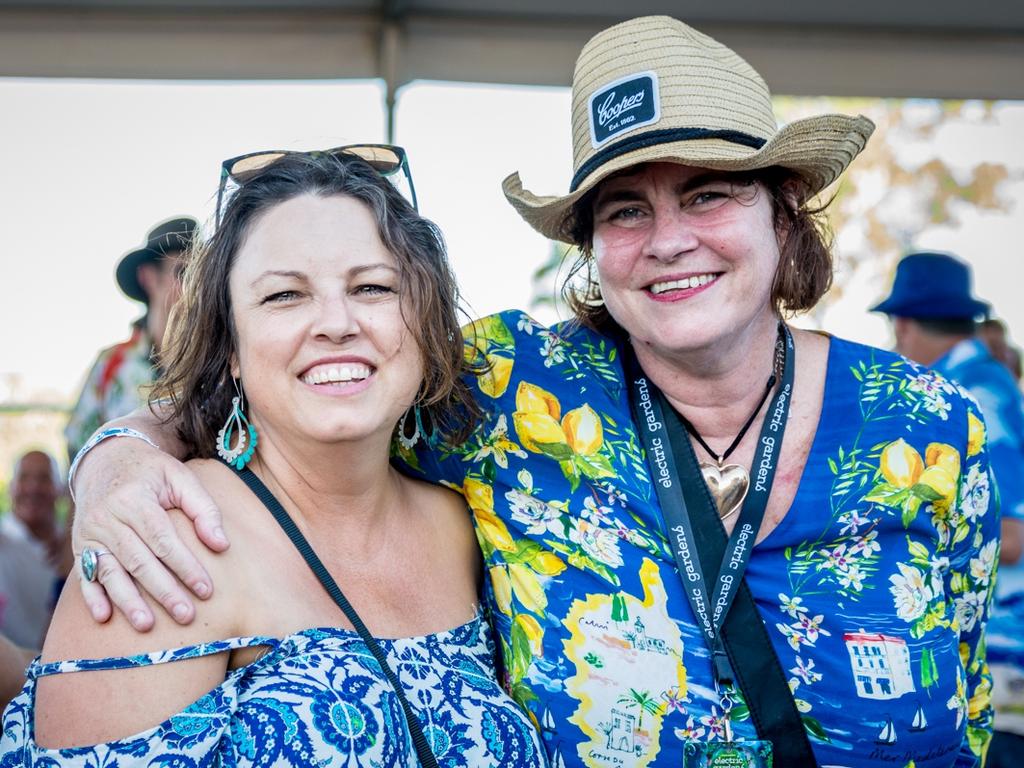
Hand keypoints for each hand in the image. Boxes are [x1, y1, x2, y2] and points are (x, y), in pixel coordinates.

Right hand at [71, 437, 227, 630]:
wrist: (106, 459)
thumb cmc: (152, 471)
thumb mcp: (180, 477)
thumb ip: (203, 508)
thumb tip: (222, 545)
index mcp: (135, 499)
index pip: (163, 540)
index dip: (185, 566)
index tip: (206, 590)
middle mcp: (107, 517)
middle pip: (138, 561)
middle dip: (163, 591)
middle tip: (186, 616)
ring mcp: (90, 533)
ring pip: (110, 572)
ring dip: (128, 601)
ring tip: (147, 626)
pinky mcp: (79, 545)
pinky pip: (84, 575)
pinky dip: (93, 597)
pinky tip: (104, 618)